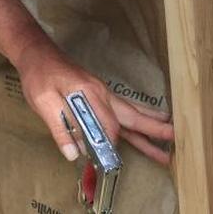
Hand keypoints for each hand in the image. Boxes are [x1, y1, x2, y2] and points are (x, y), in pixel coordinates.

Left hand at [15, 38, 174, 165]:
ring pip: (131, 111)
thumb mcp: (42, 101)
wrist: (36, 52)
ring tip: (171, 135)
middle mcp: (101, 92)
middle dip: (154, 128)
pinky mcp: (98, 94)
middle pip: (131, 114)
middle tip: (176, 138)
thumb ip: (59, 127)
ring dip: (150, 124)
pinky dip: (138, 116)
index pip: (109, 125)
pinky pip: (123, 108)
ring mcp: (102, 92)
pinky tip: (149, 120)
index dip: (110, 145)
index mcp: (89, 93)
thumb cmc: (38, 75)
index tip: (108, 161)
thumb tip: (74, 154)